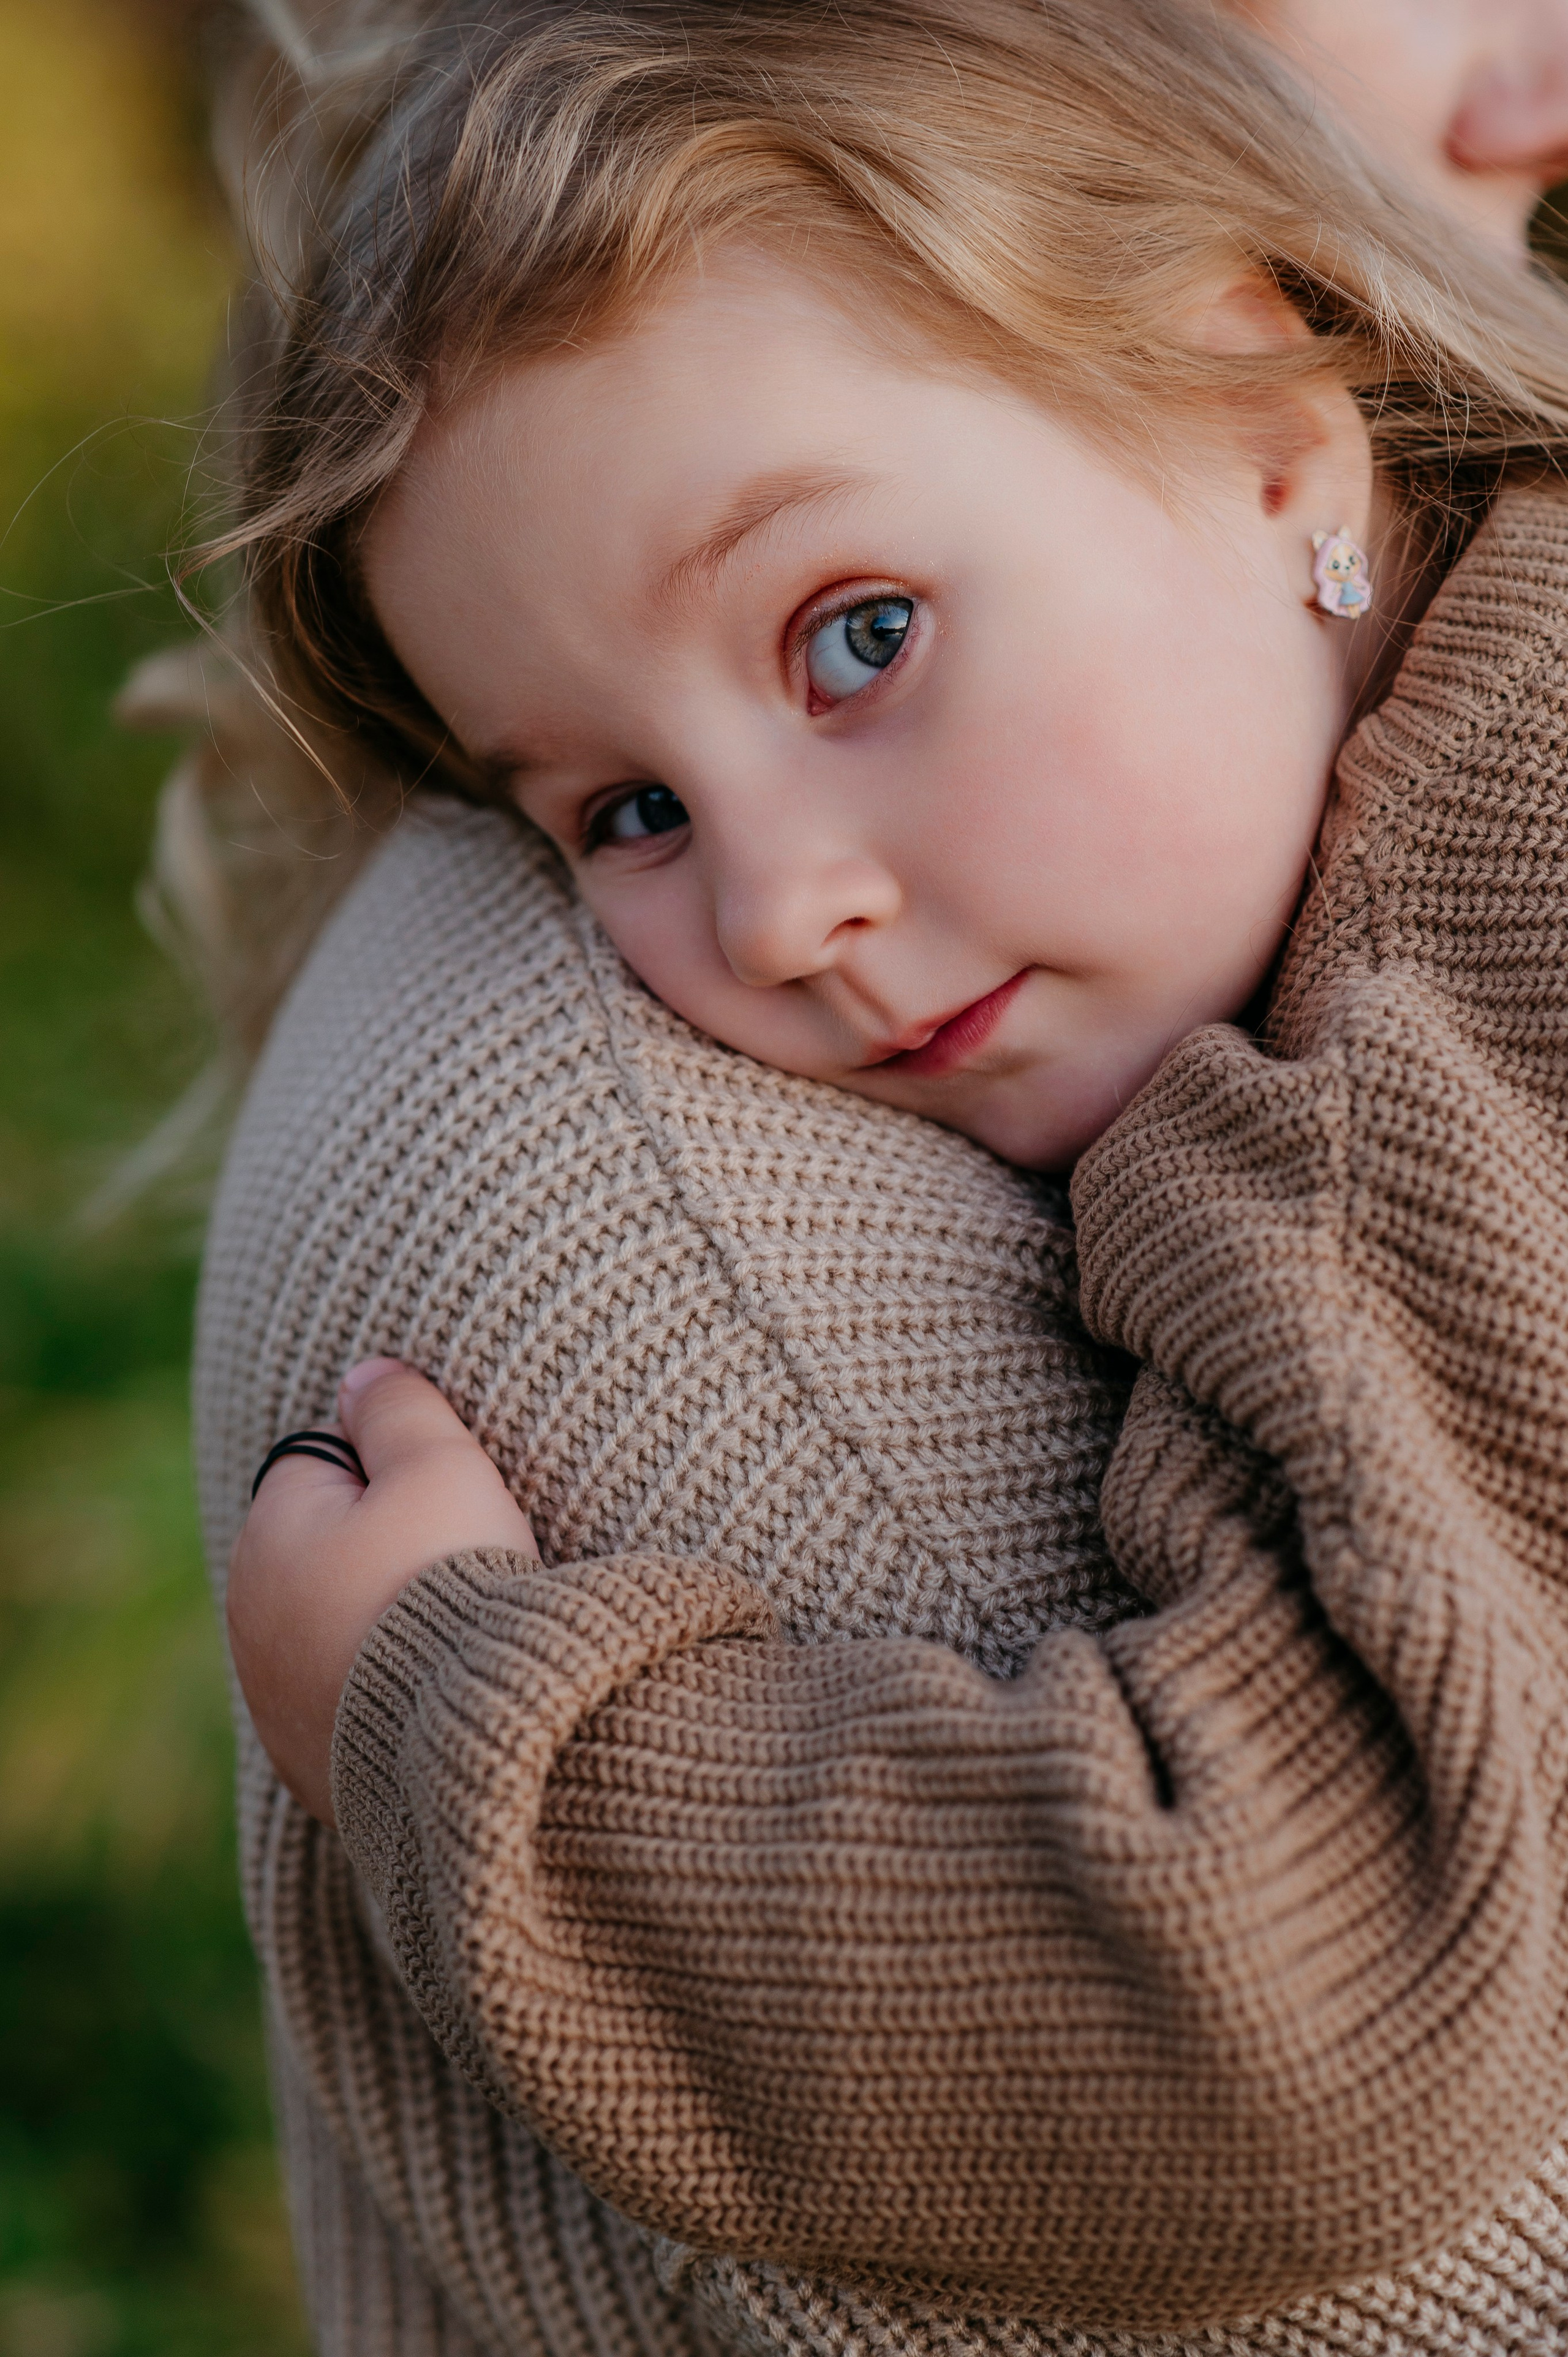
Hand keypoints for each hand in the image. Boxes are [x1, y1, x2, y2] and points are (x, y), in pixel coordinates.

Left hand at [228, 1358, 537, 1823]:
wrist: (464, 1734)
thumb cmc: (450, 1582)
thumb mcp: (439, 1465)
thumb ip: (399, 1406)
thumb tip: (362, 1374)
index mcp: (271, 1533)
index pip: (327, 1462)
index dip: (395, 1468)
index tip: (446, 1499)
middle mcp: (250, 1617)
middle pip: (328, 1546)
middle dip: (382, 1547)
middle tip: (459, 1562)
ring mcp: (273, 1699)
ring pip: (335, 1625)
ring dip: (381, 1619)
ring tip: (455, 1630)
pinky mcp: (308, 1761)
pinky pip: (348, 1701)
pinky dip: (384, 1689)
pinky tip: (437, 1691)